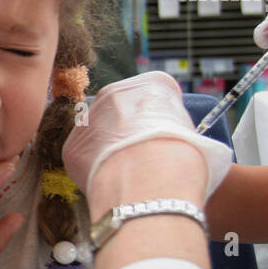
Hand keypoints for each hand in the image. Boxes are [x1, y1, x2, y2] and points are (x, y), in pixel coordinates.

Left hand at [63, 72, 232, 205]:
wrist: (149, 184)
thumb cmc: (183, 161)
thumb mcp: (196, 134)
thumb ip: (176, 127)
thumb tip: (168, 139)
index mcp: (153, 85)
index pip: (157, 93)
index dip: (162, 118)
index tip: (166, 135)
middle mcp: (115, 92)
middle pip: (122, 109)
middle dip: (130, 130)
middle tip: (143, 157)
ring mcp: (89, 118)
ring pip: (99, 132)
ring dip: (108, 148)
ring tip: (127, 174)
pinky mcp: (71, 145)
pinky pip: (84, 156)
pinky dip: (94, 169)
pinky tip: (110, 183)